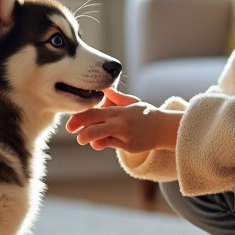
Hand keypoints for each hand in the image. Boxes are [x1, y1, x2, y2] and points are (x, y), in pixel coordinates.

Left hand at [65, 88, 181, 153]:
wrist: (164, 128)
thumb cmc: (146, 114)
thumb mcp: (131, 102)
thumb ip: (116, 97)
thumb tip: (104, 87)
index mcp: (119, 111)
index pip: (94, 112)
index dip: (80, 117)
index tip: (70, 122)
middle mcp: (120, 123)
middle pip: (94, 126)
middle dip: (80, 129)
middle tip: (70, 130)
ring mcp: (124, 136)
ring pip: (101, 138)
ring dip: (89, 139)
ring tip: (82, 139)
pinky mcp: (129, 146)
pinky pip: (111, 145)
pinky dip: (102, 144)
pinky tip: (98, 144)